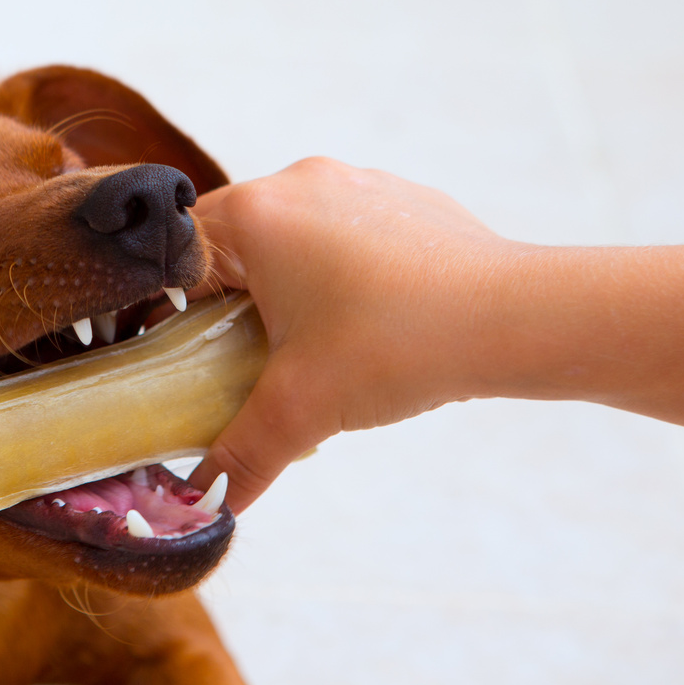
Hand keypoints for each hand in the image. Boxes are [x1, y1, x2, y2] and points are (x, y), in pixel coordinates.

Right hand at [187, 158, 514, 512]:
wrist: (518, 317)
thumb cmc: (402, 345)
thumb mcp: (303, 409)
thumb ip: (240, 455)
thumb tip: (204, 501)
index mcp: (257, 215)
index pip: (178, 257)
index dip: (164, 311)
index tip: (173, 356)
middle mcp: (298, 183)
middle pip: (232, 246)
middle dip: (228, 306)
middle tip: (238, 364)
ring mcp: (355, 184)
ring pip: (289, 239)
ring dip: (283, 291)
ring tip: (308, 351)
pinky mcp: (401, 199)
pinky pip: (343, 235)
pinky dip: (337, 277)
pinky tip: (364, 328)